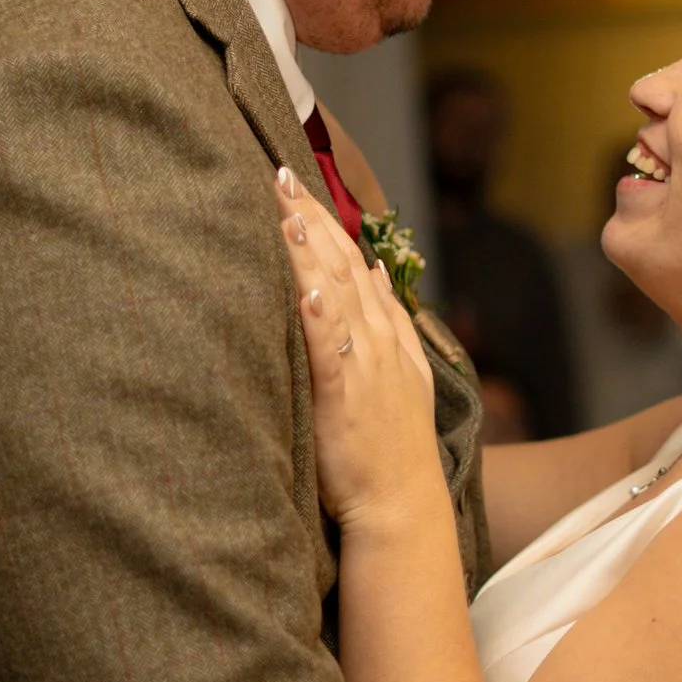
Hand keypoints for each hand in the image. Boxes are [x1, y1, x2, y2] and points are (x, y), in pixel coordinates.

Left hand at [276, 168, 438, 530]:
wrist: (402, 507)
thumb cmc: (388, 450)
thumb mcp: (398, 376)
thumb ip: (387, 323)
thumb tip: (376, 272)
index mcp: (386, 336)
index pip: (353, 264)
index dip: (325, 221)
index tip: (296, 183)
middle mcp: (377, 342)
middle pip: (340, 266)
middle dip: (310, 217)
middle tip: (280, 174)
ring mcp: (364, 367)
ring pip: (335, 296)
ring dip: (311, 251)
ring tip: (288, 209)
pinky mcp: (345, 398)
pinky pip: (331, 350)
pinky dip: (321, 316)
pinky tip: (307, 287)